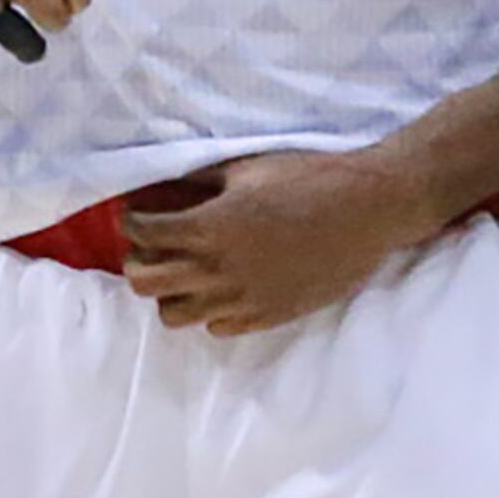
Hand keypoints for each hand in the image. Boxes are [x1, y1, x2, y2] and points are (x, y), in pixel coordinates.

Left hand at [117, 147, 438, 333]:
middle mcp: (218, 270)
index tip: (137, 216)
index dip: (131, 222)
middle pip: (144, 283)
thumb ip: (195, 182)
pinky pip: (218, 327)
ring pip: (174, 315)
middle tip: (153, 247)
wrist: (366, 210)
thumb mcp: (242, 169)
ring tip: (186, 272)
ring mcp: (243, 299)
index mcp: (207, 228)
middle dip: (139, 262)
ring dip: (170, 292)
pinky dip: (209, 310)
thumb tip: (157, 186)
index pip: (141, 234)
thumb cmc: (306, 180)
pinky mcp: (270, 316)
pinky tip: (223, 287)